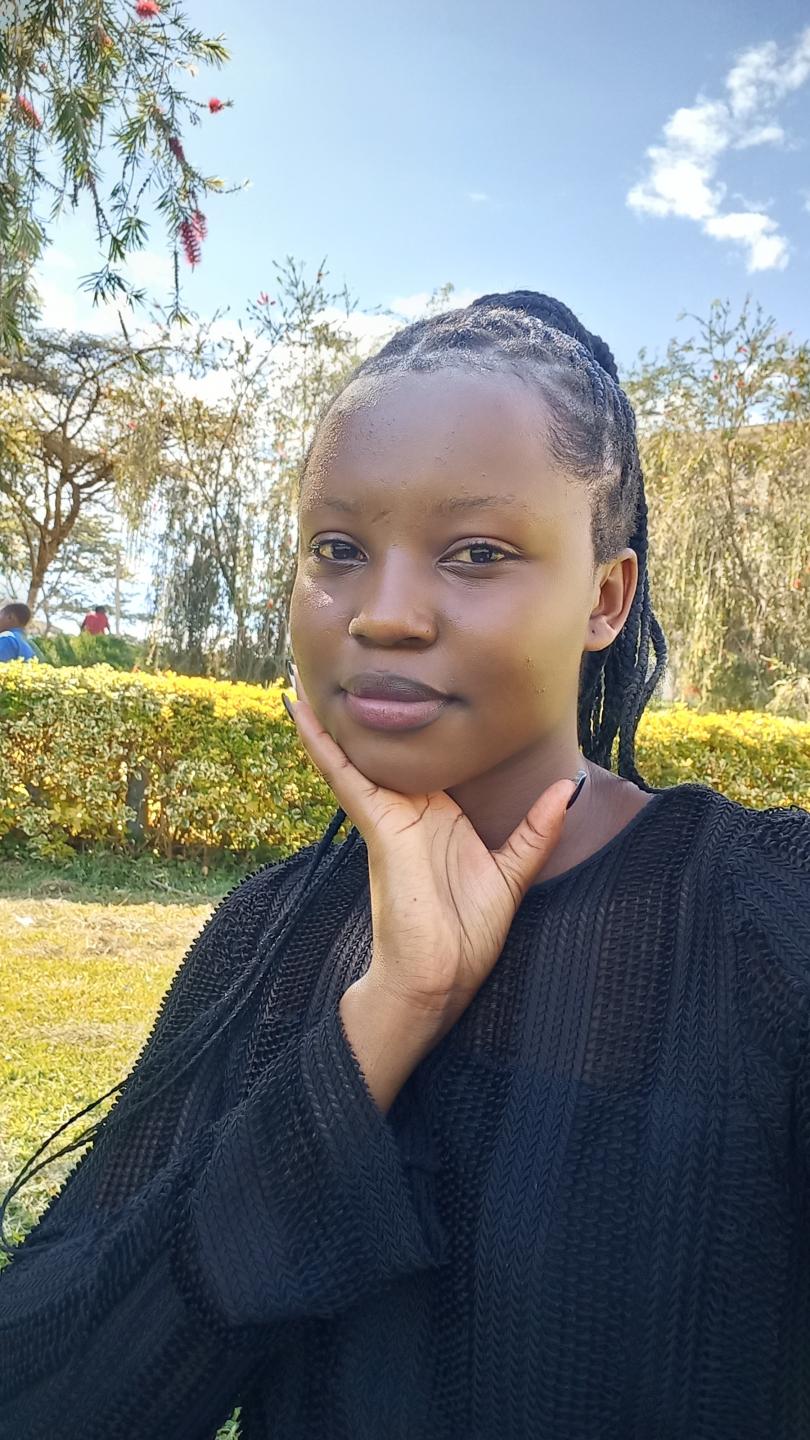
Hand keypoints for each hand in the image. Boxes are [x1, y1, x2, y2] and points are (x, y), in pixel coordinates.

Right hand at [283, 671, 581, 1037]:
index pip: (426, 757)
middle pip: (384, 747)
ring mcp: (389, 813)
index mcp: (438, 814)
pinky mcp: (378, 823)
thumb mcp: (512, 875)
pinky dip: (320, 741)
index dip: (419, 723)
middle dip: (370, 708)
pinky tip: (299, 710)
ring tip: (307, 669)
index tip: (419, 683)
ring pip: (355, 751)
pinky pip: (344, 773)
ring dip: (331, 714)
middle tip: (356, 659)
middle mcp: (409, 807)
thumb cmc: (466, 936)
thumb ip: (536, 831)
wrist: (438, 978)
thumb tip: (565, 789)